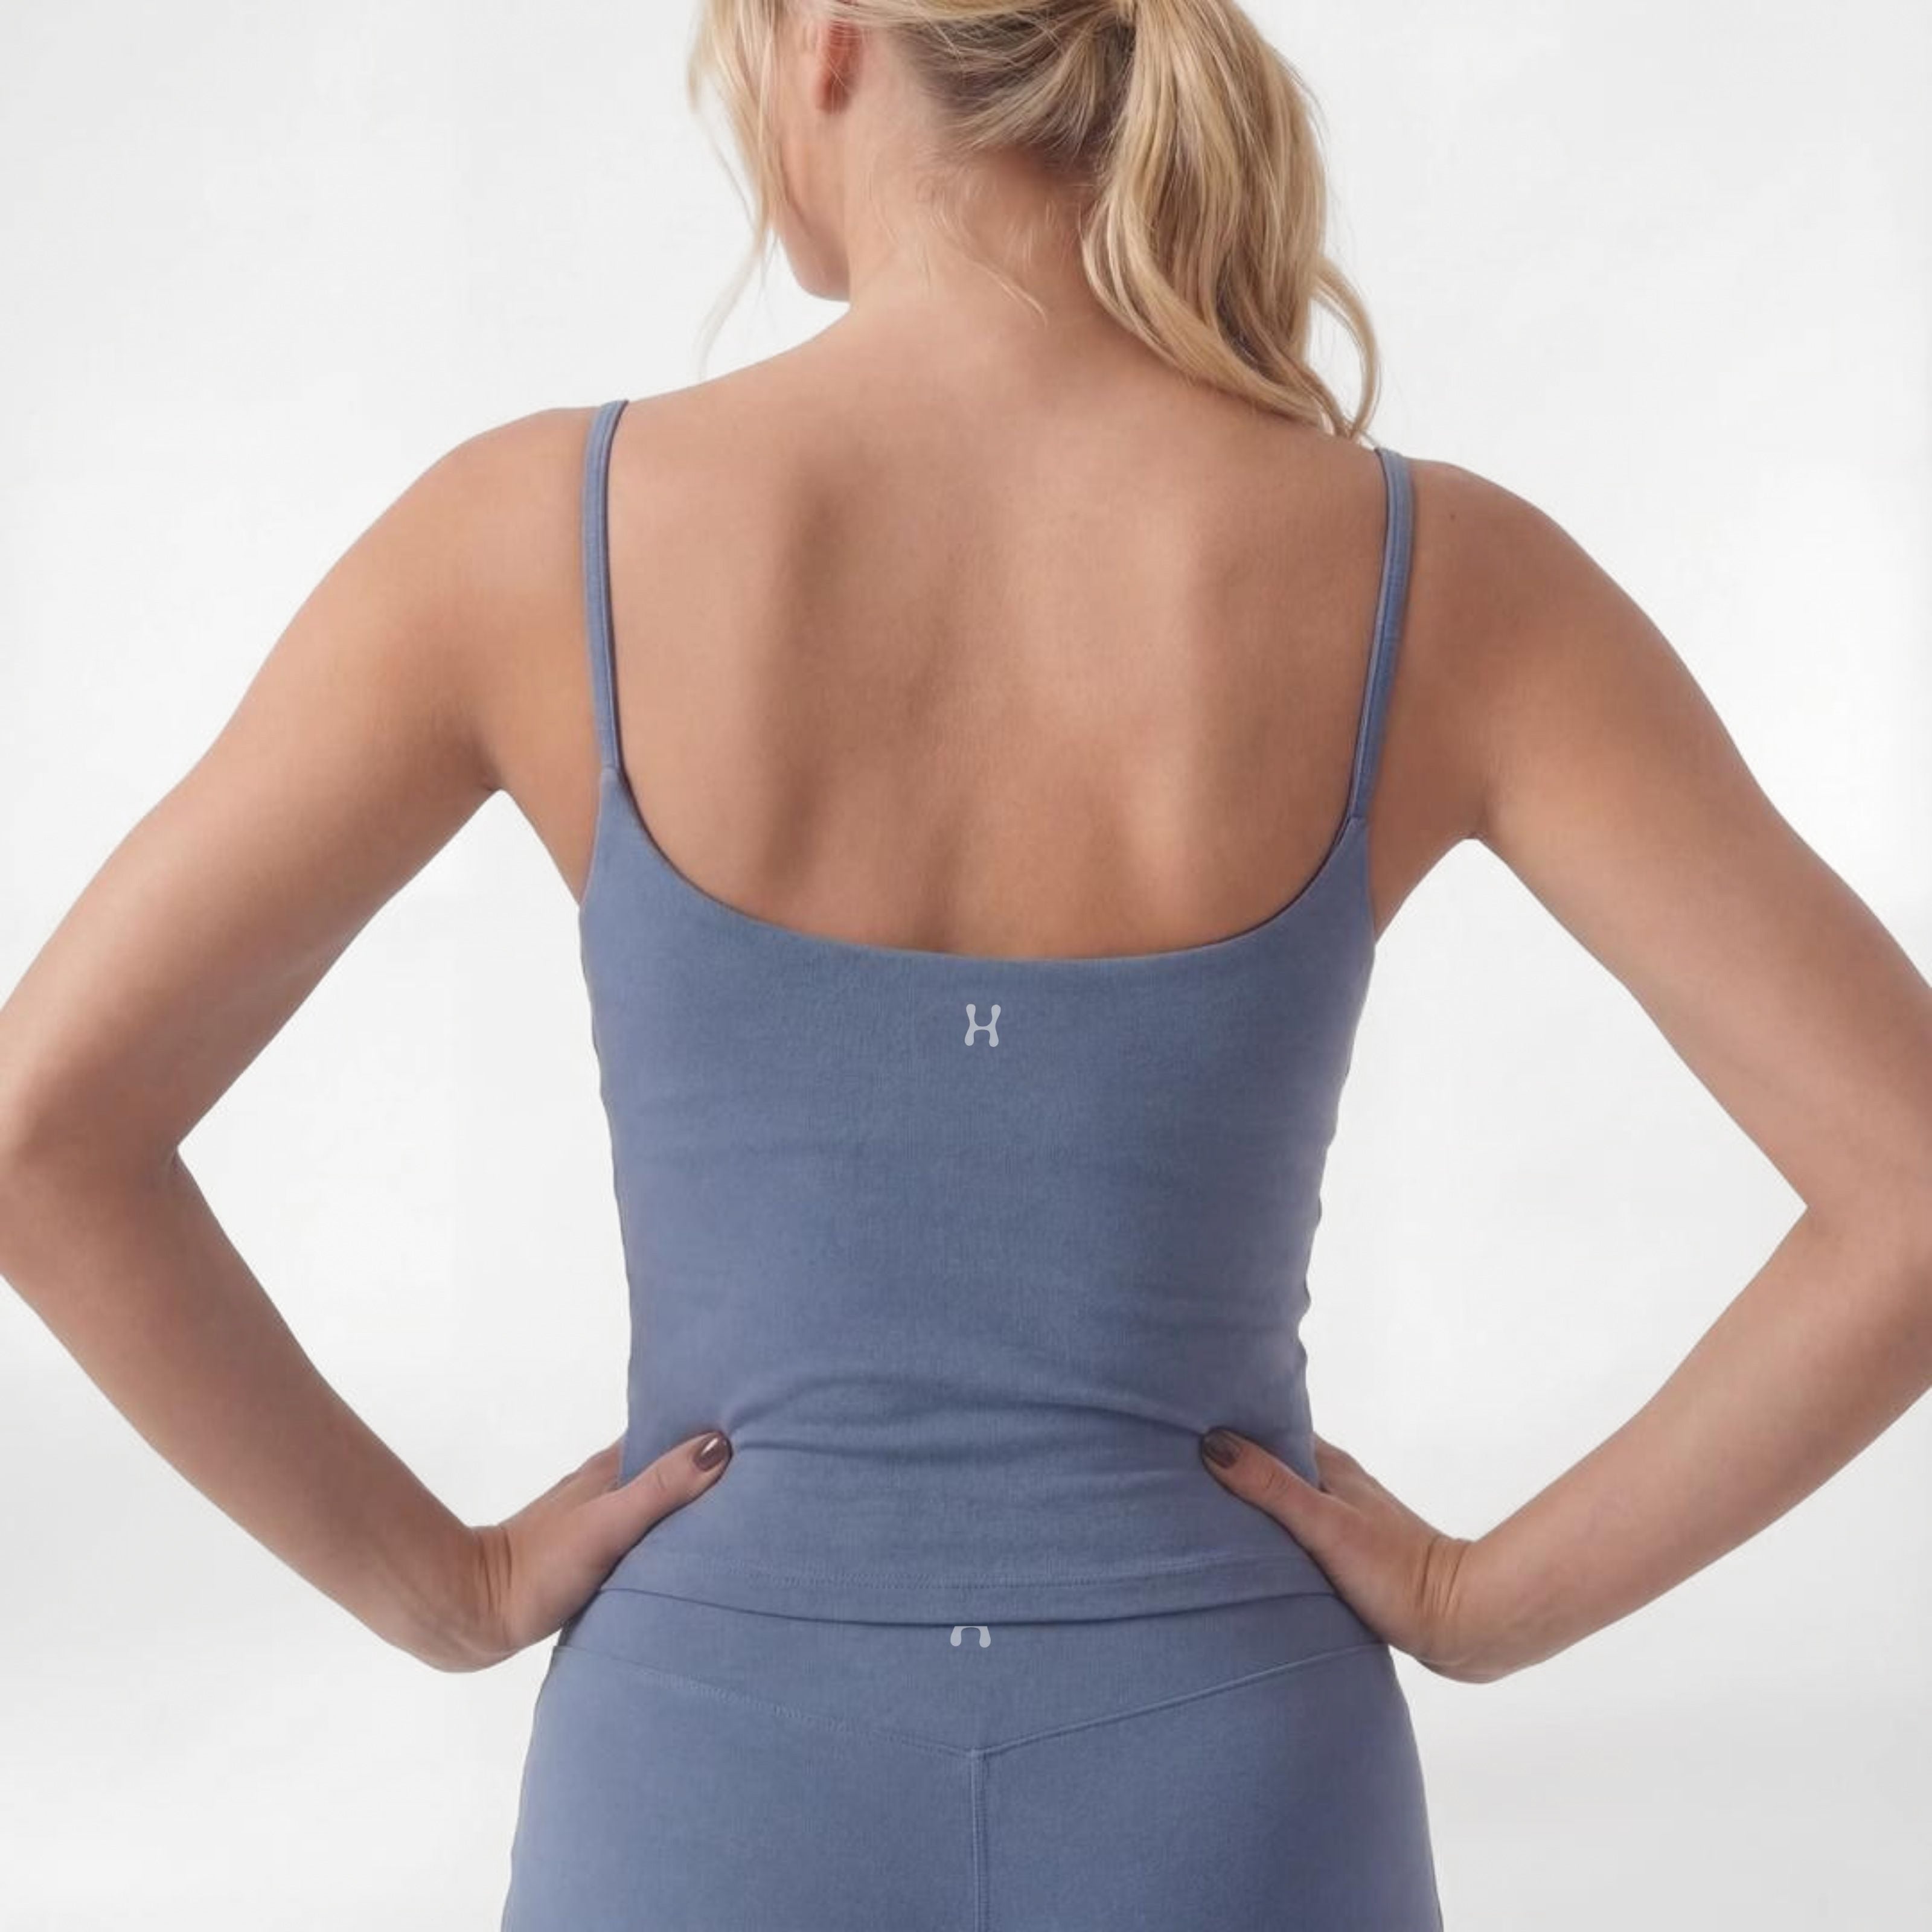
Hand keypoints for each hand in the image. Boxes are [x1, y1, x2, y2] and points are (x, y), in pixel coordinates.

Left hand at [437, 1429, 732, 1670]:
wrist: (473, 1614)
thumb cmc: (537, 1566)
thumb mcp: (606, 1524)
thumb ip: (660, 1488)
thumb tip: (721, 1446)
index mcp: (612, 1467)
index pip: (671, 1429)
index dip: (710, 1421)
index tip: (757, 1416)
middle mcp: (608, 1487)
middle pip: (669, 1463)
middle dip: (709, 1460)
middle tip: (764, 1464)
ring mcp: (599, 1522)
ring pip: (657, 1500)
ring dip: (691, 1501)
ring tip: (742, 1507)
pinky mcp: (593, 1558)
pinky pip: (646, 1534)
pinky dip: (671, 1534)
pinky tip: (691, 1552)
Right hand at [1200, 1427, 1511, 1683]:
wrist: (1461, 1624)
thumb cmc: (1397, 1573)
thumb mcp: (1326, 1526)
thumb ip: (1273, 1488)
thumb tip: (1212, 1443)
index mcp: (1330, 1466)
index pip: (1270, 1426)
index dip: (1231, 1420)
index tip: (1185, 1417)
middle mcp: (1335, 1486)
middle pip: (1273, 1462)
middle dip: (1233, 1460)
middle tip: (1177, 1462)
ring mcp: (1343, 1522)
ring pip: (1285, 1499)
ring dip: (1251, 1500)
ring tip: (1199, 1506)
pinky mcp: (1349, 1559)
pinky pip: (1296, 1533)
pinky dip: (1270, 1534)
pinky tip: (1248, 1553)